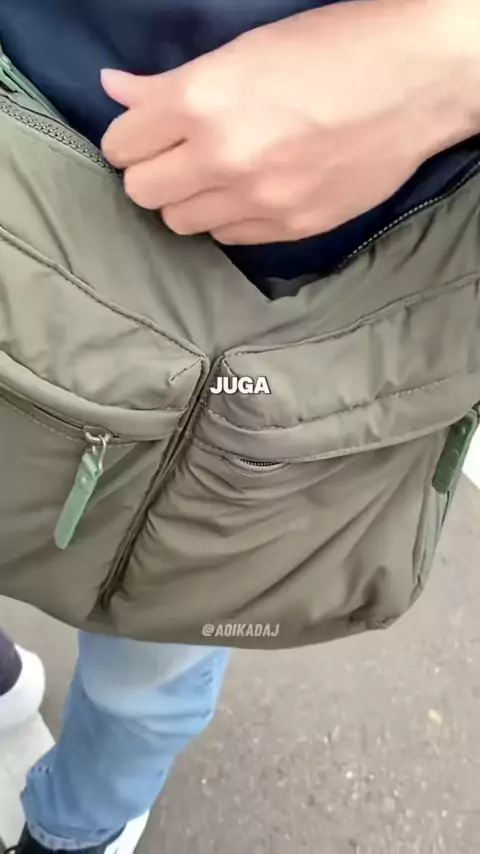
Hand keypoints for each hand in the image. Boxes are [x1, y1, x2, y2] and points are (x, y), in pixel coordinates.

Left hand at [100, 0, 479, 245]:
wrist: (417, 81)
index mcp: (202, 101)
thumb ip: (168, 84)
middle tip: (179, 156)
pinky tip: (252, 191)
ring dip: (189, 200)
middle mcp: (222, 158)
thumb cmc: (332, 50)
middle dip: (153, 172)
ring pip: (180, 223)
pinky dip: (228, 217)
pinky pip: (228, 238)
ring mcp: (258, 200)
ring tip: (218, 174)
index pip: (122, 147)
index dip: (131, 139)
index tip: (148, 134)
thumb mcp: (243, 53)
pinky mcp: (290, 228)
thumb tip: (115, 90)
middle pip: (142, 192)